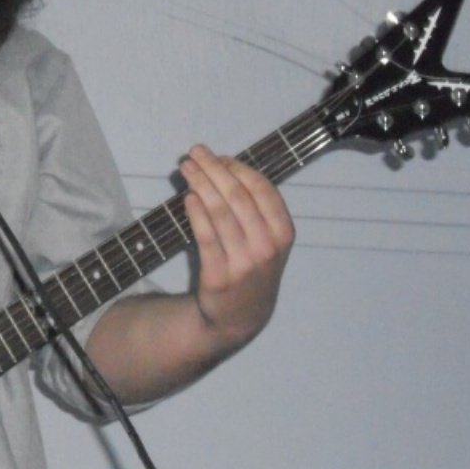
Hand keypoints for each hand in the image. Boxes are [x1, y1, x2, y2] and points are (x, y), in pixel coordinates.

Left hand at [180, 144, 294, 350]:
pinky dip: (196, 214)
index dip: (238, 168)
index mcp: (283, 232)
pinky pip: (206, 238)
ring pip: (220, 213)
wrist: (240, 316)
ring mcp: (244, 263)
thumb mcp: (267, 240)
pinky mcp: (218, 276)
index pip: (262, 190)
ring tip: (186, 167)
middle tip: (195, 152)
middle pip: (238, 197)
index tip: (219, 155)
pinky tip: (188, 197)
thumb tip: (223, 167)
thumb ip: (253, 208)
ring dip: (201, 184)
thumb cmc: (252, 266)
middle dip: (215, 169)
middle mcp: (267, 247)